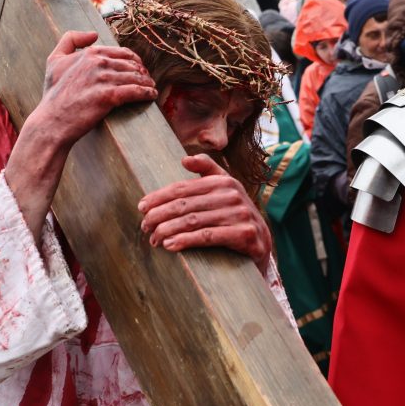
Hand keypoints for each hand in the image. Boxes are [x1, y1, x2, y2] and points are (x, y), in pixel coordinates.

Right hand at [7, 31, 155, 232]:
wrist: (52, 122)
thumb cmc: (54, 95)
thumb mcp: (54, 61)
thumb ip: (69, 41)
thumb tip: (93, 35)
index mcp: (89, 53)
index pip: (121, 53)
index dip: (133, 60)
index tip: (138, 68)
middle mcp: (97, 62)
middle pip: (131, 65)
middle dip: (142, 72)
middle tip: (147, 80)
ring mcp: (103, 79)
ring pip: (135, 77)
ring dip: (147, 82)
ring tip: (151, 88)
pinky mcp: (109, 96)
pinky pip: (135, 91)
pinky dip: (146, 93)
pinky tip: (151, 96)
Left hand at [137, 155, 271, 272]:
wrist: (263, 243)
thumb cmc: (235, 216)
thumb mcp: (226, 190)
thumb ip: (208, 171)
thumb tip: (184, 160)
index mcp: (224, 181)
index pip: (183, 188)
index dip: (159, 197)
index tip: (141, 207)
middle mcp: (232, 194)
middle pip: (185, 205)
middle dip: (159, 216)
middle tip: (144, 227)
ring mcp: (240, 214)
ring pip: (193, 221)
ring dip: (168, 230)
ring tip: (153, 240)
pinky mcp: (245, 234)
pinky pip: (208, 237)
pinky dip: (186, 240)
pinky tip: (170, 245)